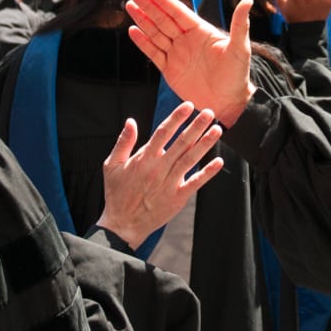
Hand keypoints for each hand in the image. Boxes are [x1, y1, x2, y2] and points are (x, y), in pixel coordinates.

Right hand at [95, 102, 224, 250]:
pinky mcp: (177, 198)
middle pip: (181, 143)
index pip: (163, 133)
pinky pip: (195, 183)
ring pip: (190, 160)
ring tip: (217, 130)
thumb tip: (131, 121)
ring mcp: (169, 183)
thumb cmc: (117, 193)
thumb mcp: (112, 165)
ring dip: (205, 144)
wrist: (123, 224)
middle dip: (196, 126)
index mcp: (144, 159)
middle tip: (209, 112)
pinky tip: (218, 162)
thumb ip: (123, 142)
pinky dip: (207, 173)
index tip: (188, 105)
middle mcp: (158, 169)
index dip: (176, 118)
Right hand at [125, 0, 254, 123]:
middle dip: (148, 6)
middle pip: (163, 19)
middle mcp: (186, 40)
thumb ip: (240, 24)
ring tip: (129, 6)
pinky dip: (142, 42)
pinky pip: (153, 53)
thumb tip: (248, 0)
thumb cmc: (237, 75)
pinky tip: (132, 31)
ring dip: (142, 20)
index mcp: (200, 31)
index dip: (163, 0)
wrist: (228, 103)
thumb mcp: (240, 48)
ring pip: (155, 33)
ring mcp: (176, 54)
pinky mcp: (169, 70)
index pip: (178, 12)